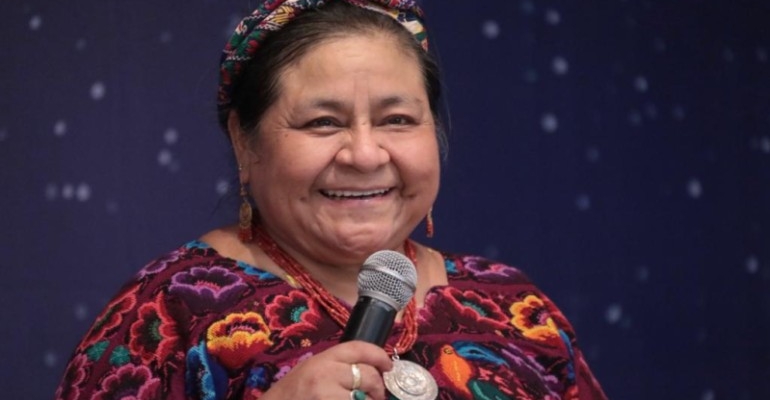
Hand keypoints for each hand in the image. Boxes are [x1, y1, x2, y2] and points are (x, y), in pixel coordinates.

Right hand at [260, 341, 392, 399]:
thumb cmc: (289, 395)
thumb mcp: (309, 371)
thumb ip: (336, 368)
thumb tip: (369, 371)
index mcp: (321, 360)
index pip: (359, 348)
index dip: (379, 356)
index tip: (388, 366)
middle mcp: (325, 375)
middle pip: (368, 376)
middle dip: (378, 389)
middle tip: (377, 397)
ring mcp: (327, 396)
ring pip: (365, 399)